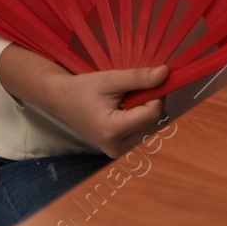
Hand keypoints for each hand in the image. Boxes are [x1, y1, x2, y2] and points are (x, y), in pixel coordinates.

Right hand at [41, 66, 168, 157]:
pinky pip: (143, 131)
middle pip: (155, 122)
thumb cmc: (82, 89)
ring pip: (152, 127)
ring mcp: (119, 151)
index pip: (154, 114)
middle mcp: (118, 147)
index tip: (148, 80)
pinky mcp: (120, 149)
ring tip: (126, 100)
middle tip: (133, 89)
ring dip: (147, 109)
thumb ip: (138, 77)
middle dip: (151, 102)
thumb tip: (165, 73)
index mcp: (113, 131)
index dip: (157, 94)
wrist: (61, 101)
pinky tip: (125, 109)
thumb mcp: (110, 79)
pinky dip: (141, 117)